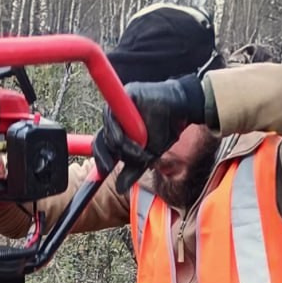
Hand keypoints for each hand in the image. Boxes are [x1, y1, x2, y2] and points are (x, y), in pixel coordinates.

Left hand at [95, 74, 206, 193]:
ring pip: (111, 130)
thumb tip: (119, 189)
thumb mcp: (147, 156)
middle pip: (104, 139)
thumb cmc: (163, 130)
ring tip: (144, 152)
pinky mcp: (129, 93)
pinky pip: (121, 115)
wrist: (181, 111)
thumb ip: (132, 170)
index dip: (100, 158)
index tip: (105, 170)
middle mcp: (115, 116)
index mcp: (116, 130)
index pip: (100, 144)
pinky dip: (130, 132)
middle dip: (120, 154)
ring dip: (127, 147)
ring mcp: (120, 103)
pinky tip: (142, 138)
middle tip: (137, 159)